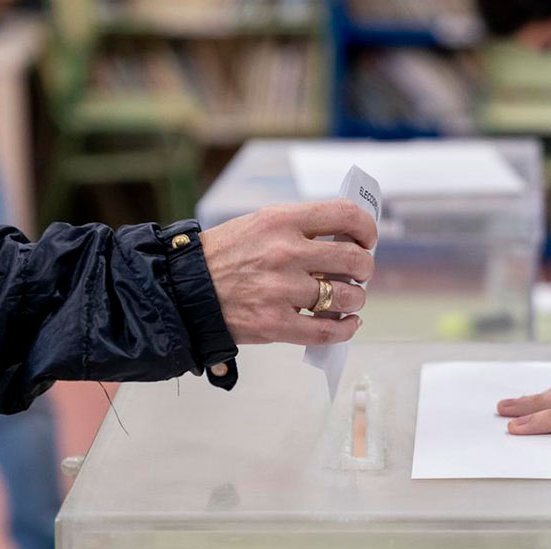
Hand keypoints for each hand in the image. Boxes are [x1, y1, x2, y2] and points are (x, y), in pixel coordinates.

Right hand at [199, 201, 375, 344]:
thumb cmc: (224, 256)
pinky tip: (348, 324)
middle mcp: (285, 253)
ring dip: (355, 299)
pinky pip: (326, 331)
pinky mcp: (275, 324)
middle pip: (353, 260)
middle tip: (358, 273)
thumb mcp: (259, 224)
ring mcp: (281, 290)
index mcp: (281, 221)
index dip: (366, 228)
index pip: (345, 216)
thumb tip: (346, 239)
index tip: (367, 239)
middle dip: (364, 268)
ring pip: (346, 297)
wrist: (183, 289)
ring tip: (348, 299)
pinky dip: (345, 329)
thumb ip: (300, 228)